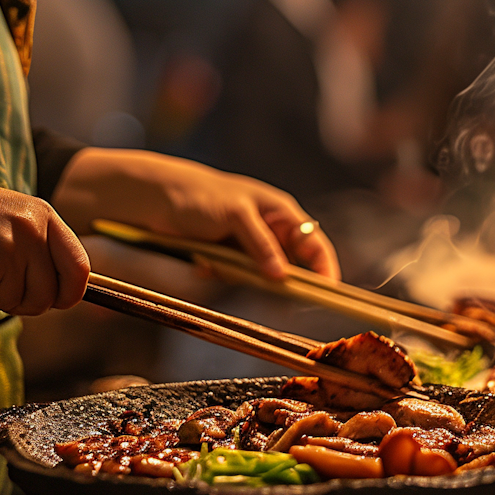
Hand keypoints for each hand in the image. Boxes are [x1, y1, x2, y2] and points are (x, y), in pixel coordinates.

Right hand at [0, 181, 88, 315]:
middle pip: (46, 297)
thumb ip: (40, 247)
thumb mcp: (11, 218)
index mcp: (43, 216)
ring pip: (13, 304)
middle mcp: (31, 232)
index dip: (71, 292)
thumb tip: (67, 293)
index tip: (59, 301)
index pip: (79, 267)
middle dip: (22, 302)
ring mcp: (8, 252)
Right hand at [52, 149, 339, 281]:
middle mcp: (271, 210)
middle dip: (321, 272)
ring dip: (301, 269)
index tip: (334, 297)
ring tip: (308, 295)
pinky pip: (258, 236)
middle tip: (328, 300)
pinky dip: (269, 256)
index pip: (312, 244)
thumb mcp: (228, 250)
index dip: (326, 269)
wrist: (160, 195)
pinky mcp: (234, 209)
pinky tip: (276, 277)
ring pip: (289, 240)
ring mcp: (254, 207)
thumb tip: (275, 288)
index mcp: (276, 216)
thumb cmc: (196, 219)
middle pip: (309, 242)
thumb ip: (251, 265)